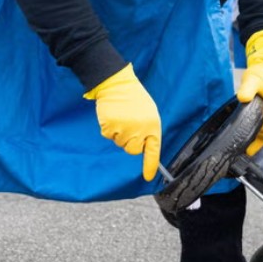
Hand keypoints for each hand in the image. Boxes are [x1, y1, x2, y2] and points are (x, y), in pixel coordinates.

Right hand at [84, 63, 160, 180]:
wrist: (117, 84)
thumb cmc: (134, 99)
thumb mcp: (148, 113)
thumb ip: (148, 131)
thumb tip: (143, 147)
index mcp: (153, 125)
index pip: (153, 150)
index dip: (150, 165)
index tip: (148, 177)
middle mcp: (140, 129)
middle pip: (132, 149)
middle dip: (130, 141)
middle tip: (129, 124)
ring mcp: (125, 128)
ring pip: (120, 143)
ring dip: (119, 133)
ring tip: (121, 116)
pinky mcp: (110, 126)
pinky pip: (109, 136)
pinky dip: (109, 128)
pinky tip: (112, 116)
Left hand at [236, 30, 262, 155]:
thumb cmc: (262, 74)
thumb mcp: (252, 79)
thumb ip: (247, 89)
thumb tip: (243, 98)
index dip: (256, 134)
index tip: (243, 139)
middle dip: (258, 140)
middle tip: (243, 149)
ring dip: (261, 139)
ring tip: (248, 149)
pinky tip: (256, 142)